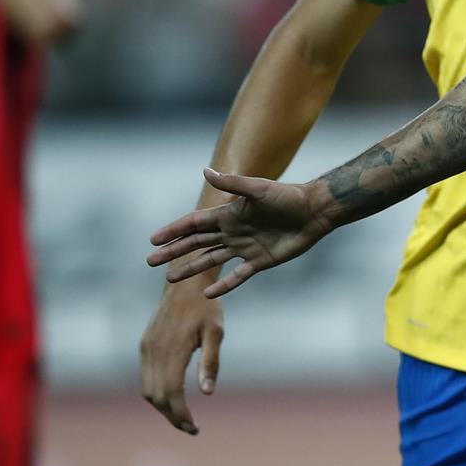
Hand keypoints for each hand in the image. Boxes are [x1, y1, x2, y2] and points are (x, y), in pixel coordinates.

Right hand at [138, 285, 223, 434]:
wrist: (185, 284)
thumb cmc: (207, 307)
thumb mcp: (216, 332)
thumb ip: (211, 362)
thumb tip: (208, 393)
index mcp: (172, 350)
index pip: (171, 393)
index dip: (180, 414)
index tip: (194, 428)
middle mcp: (154, 352)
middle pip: (156, 397)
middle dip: (172, 416)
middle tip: (192, 428)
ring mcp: (146, 349)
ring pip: (147, 390)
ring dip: (163, 407)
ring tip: (183, 417)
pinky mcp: (145, 346)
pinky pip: (146, 378)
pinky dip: (157, 393)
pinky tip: (173, 398)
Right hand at [146, 167, 332, 295]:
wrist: (315, 212)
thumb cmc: (288, 196)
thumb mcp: (258, 189)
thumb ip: (232, 184)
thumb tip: (205, 171)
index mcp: (229, 214)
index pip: (194, 224)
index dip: (174, 230)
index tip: (153, 240)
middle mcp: (233, 231)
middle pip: (196, 243)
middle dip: (174, 252)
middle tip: (151, 261)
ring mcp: (245, 247)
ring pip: (211, 260)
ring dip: (191, 269)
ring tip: (170, 279)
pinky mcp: (260, 261)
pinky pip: (237, 275)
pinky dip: (223, 284)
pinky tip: (207, 294)